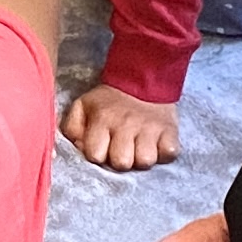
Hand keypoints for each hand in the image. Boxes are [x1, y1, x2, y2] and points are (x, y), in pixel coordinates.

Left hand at [62, 83, 181, 171]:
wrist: (142, 78)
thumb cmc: (109, 101)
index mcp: (102, 119)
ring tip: (139, 146)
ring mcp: (150, 128)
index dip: (97, 156)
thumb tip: (77, 149)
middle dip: (120, 160)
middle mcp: (126, 125)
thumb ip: (72, 128)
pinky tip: (156, 144)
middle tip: (122, 148)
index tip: (102, 147)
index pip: (95, 155)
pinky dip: (164, 153)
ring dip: (142, 158)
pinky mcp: (170, 130)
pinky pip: (169, 154)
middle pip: (122, 163)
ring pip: (146, 161)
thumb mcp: (83, 106)